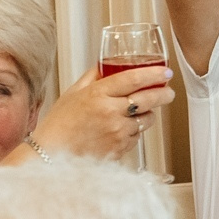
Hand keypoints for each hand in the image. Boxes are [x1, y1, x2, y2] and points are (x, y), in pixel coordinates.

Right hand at [30, 66, 175, 160]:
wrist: (51, 155)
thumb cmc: (59, 124)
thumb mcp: (73, 93)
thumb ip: (93, 76)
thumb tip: (107, 63)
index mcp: (98, 94)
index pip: (134, 79)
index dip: (154, 73)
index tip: (166, 72)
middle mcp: (110, 113)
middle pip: (149, 99)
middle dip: (164, 94)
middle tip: (168, 92)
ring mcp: (117, 132)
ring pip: (147, 120)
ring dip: (147, 114)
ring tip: (136, 112)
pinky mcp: (120, 149)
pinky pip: (137, 136)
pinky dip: (134, 131)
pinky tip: (121, 129)